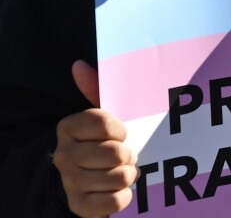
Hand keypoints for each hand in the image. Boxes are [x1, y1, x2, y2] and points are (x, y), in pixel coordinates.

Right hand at [53, 61, 135, 216]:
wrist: (83, 182)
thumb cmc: (99, 142)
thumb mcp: (100, 116)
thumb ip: (95, 89)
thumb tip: (80, 65)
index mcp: (68, 127)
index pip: (105, 123)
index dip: (120, 130)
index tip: (120, 133)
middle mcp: (63, 154)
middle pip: (115, 152)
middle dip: (128, 155)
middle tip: (123, 156)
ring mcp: (69, 182)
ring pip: (120, 176)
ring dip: (127, 175)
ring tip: (120, 171)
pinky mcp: (79, 205)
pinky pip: (116, 201)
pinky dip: (123, 196)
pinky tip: (115, 189)